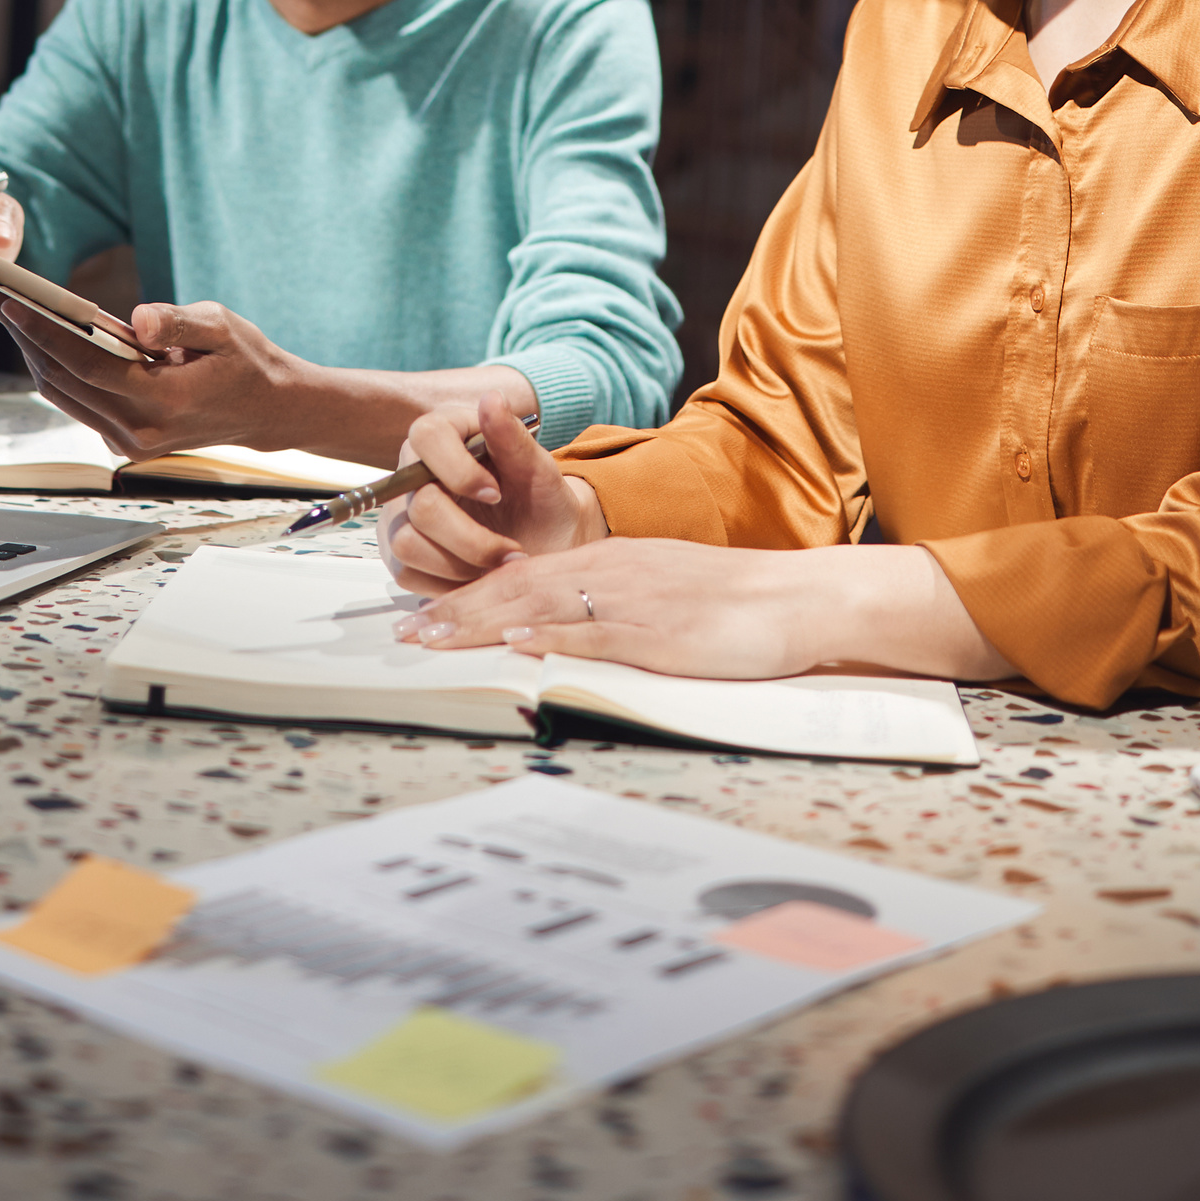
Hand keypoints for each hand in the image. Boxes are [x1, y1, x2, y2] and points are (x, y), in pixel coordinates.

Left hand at [0, 291, 313, 462]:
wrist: (268, 411)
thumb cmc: (247, 361)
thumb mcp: (222, 326)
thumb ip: (177, 320)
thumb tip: (136, 318)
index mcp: (164, 401)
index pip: (87, 366)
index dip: (45, 333)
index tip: (13, 301)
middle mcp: (140, 431)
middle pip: (64, 381)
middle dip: (25, 335)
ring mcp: (130, 443)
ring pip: (64, 395)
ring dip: (34, 353)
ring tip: (9, 311)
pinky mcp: (125, 442)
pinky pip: (78, 403)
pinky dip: (58, 370)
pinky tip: (45, 336)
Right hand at [379, 391, 601, 590]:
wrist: (545, 545)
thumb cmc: (542, 502)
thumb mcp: (540, 472)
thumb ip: (513, 438)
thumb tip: (491, 398)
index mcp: (449, 435)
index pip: (427, 435)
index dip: (458, 469)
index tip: (496, 493)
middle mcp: (415, 471)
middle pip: (420, 505)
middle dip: (472, 539)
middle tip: (513, 551)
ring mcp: (401, 514)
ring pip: (408, 544)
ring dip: (462, 565)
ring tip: (499, 565)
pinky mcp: (399, 553)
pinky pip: (407, 574)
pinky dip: (449, 584)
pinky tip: (479, 576)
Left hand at [397, 536, 828, 678]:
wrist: (794, 597)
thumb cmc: (730, 599)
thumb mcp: (659, 588)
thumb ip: (608, 601)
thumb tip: (554, 626)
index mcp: (610, 561)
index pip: (522, 574)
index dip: (467, 594)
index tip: (424, 618)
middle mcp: (612, 572)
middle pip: (517, 585)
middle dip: (456, 610)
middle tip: (406, 633)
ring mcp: (635, 601)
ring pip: (543, 603)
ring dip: (482, 620)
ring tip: (435, 637)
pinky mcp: (662, 631)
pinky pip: (598, 631)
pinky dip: (553, 635)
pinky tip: (518, 639)